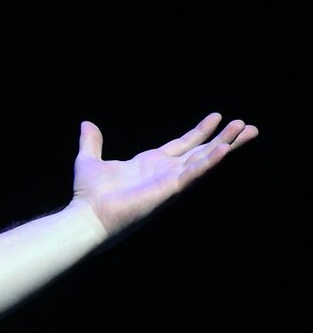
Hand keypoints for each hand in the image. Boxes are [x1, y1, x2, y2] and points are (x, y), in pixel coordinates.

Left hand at [72, 112, 257, 236]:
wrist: (86, 216)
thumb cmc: (88, 195)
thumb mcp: (88, 160)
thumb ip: (91, 142)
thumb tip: (87, 124)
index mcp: (150, 163)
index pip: (183, 144)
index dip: (200, 131)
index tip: (217, 116)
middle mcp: (164, 172)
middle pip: (201, 151)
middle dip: (225, 138)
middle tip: (246, 125)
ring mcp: (169, 182)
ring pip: (204, 160)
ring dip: (226, 146)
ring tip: (246, 131)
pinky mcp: (168, 191)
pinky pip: (193, 174)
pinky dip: (209, 162)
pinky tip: (224, 149)